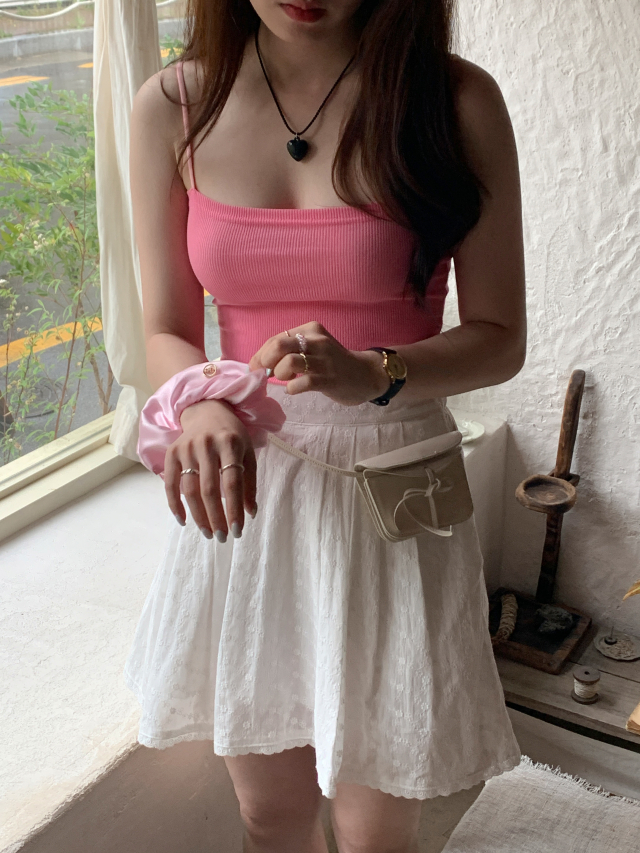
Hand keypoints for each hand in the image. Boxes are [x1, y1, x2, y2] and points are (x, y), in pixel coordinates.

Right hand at [164, 398, 256, 540]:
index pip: (232, 482)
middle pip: (210, 489)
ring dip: (198, 516)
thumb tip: (249, 514)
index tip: (238, 531)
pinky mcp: (172, 452)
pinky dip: (174, 504)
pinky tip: (183, 521)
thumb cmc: (232, 436)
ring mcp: (187, 448)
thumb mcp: (247, 453)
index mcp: (230, 444)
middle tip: (222, 537)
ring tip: (208, 533)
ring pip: (190, 490)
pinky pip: (170, 483)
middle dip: (216, 517)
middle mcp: (207, 445)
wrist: (207, 410)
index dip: (234, 509)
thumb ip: (249, 482)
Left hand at [248, 322, 389, 405]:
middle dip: (265, 361)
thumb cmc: (333, 363)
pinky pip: (302, 383)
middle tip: (266, 373)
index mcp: (311, 329)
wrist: (365, 375)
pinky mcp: (329, 379)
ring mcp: (324, 360)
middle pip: (279, 345)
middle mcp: (317, 341)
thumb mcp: (313, 348)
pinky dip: (292, 388)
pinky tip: (295, 389)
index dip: (260, 354)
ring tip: (286, 379)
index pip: (276, 338)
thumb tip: (260, 363)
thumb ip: (290, 350)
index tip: (256, 367)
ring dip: (280, 373)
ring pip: (289, 362)